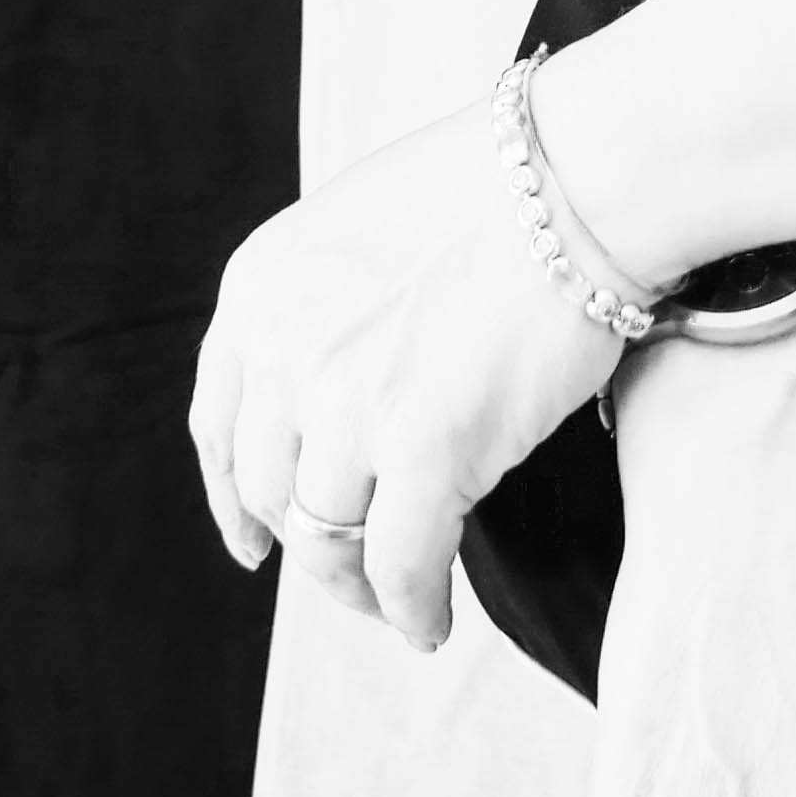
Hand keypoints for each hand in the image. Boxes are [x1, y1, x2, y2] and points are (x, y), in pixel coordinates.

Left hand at [187, 84, 629, 645]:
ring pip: (328, 542)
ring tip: (401, 606)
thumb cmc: (503, 186)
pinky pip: (400, 566)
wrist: (578, 174)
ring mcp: (347, 406)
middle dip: (311, 547)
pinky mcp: (424, 450)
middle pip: (274, 492)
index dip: (232, 496)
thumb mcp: (360, 226)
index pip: (217, 424)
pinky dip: (412, 609)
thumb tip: (342, 386)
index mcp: (257, 291)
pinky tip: (433, 622)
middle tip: (356, 575)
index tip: (252, 540)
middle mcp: (282, 352)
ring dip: (362, 589)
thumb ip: (326, 306)